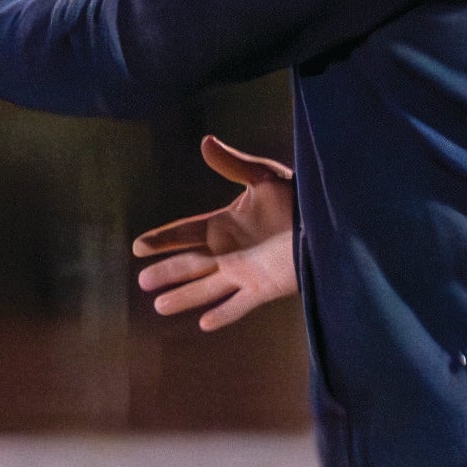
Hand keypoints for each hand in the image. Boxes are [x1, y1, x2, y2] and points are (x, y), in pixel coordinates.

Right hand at [131, 135, 297, 331]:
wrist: (328, 224)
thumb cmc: (296, 197)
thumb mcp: (263, 178)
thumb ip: (233, 166)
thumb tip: (206, 141)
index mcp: (224, 224)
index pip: (185, 233)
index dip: (162, 239)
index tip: (138, 246)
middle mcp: (229, 251)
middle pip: (190, 264)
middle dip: (167, 272)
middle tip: (143, 281)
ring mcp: (245, 272)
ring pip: (207, 288)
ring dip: (184, 297)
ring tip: (159, 306)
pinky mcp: (264, 289)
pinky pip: (239, 306)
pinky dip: (223, 315)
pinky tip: (204, 324)